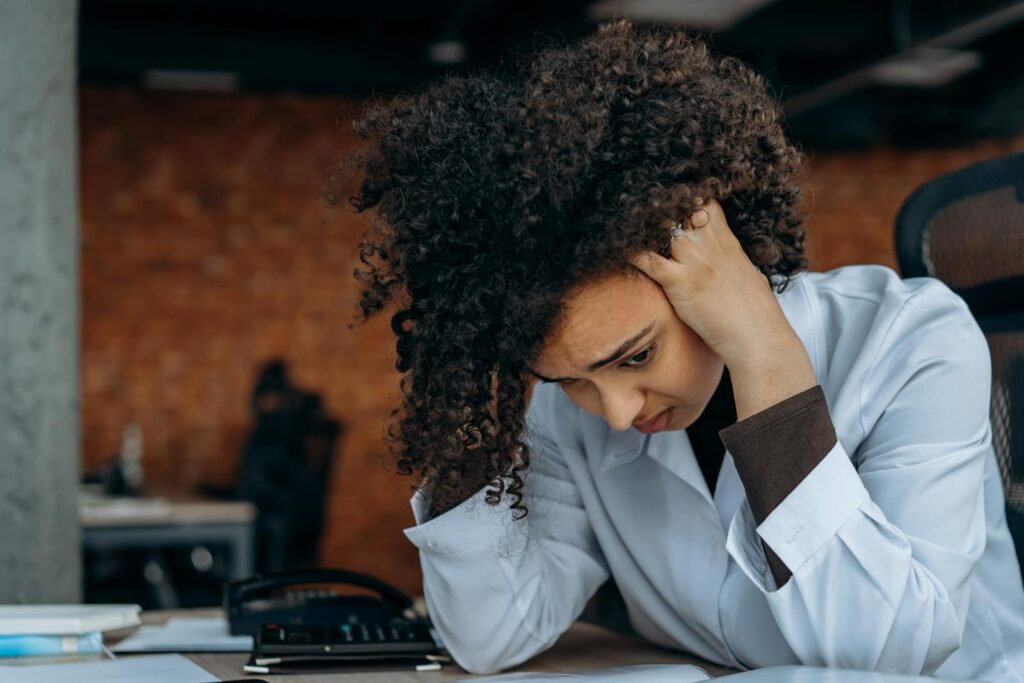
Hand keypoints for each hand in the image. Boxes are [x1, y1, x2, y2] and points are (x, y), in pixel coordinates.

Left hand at [631, 199, 815, 418]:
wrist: (758, 337)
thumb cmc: (756, 314)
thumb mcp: (748, 275)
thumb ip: (733, 262)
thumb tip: (731, 263)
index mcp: (726, 241)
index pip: (705, 202)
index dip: (686, 197)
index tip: (669, 198)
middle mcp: (709, 244)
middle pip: (681, 206)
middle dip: (660, 204)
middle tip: (636, 203)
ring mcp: (694, 261)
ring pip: (661, 227)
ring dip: (640, 225)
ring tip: (621, 219)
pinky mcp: (680, 282)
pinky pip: (648, 260)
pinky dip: (630, 254)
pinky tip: (614, 249)